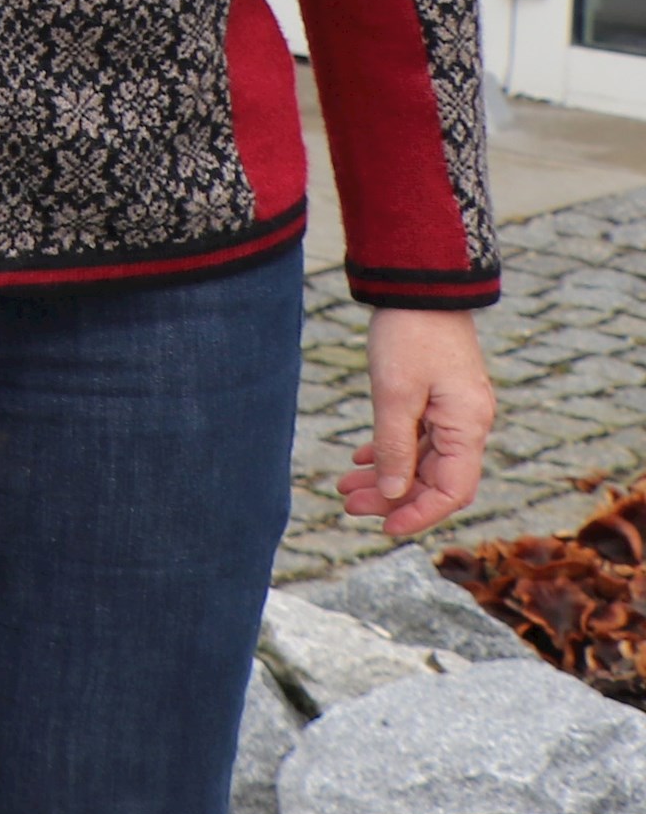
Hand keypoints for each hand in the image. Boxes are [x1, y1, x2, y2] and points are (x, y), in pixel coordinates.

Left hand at [339, 306, 492, 540]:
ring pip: (422, 460)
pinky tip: (361, 459)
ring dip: (387, 476)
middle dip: (393, 497)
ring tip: (344, 486)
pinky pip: (418, 437)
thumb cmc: (409, 335)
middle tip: (348, 504)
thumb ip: (395, 447)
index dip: (419, 514)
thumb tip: (393, 495)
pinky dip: (390, 450)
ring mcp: (455, 411)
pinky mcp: (439, 398)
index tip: (383, 527)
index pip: (452, 491)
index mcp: (468, 426)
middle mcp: (468, 424)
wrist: (418, 286)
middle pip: (435, 479)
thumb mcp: (395, 394)